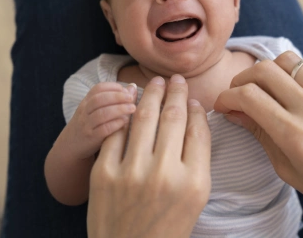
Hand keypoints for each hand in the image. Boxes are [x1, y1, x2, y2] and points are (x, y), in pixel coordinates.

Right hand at [63, 82, 136, 159]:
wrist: (70, 146)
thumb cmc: (89, 125)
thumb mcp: (94, 110)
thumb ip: (111, 99)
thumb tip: (132, 87)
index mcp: (86, 102)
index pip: (97, 88)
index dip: (113, 87)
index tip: (126, 90)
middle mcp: (84, 112)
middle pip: (99, 99)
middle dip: (117, 96)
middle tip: (131, 98)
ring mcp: (86, 125)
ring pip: (102, 114)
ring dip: (119, 109)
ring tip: (132, 108)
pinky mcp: (91, 138)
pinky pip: (103, 129)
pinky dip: (115, 124)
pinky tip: (125, 122)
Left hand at [87, 75, 210, 237]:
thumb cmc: (168, 225)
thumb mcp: (196, 197)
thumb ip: (198, 157)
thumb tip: (193, 115)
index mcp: (194, 182)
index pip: (198, 130)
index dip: (196, 108)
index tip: (193, 98)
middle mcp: (164, 174)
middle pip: (173, 118)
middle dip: (175, 92)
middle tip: (175, 79)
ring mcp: (131, 173)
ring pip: (144, 118)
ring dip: (151, 94)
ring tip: (155, 82)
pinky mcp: (104, 173)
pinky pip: (116, 132)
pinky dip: (124, 113)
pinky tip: (130, 99)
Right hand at [214, 51, 302, 237]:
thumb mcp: (286, 168)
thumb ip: (260, 133)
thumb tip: (235, 112)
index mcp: (293, 133)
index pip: (248, 96)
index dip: (226, 97)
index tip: (222, 105)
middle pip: (263, 69)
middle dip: (241, 78)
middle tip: (238, 93)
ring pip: (287, 60)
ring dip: (267, 71)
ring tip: (264, 88)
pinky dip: (292, 78)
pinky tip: (292, 96)